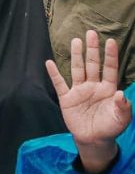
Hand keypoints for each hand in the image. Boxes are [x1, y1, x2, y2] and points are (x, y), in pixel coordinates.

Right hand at [47, 32, 130, 172]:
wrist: (94, 140)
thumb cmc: (110, 127)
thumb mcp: (121, 119)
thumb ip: (123, 106)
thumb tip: (120, 93)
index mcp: (108, 89)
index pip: (109, 69)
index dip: (110, 56)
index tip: (110, 41)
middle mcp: (93, 86)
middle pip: (93, 64)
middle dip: (92, 49)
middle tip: (91, 33)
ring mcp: (79, 91)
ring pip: (77, 69)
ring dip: (76, 56)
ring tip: (75, 41)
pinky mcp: (67, 99)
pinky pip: (59, 84)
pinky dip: (54, 74)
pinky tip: (49, 63)